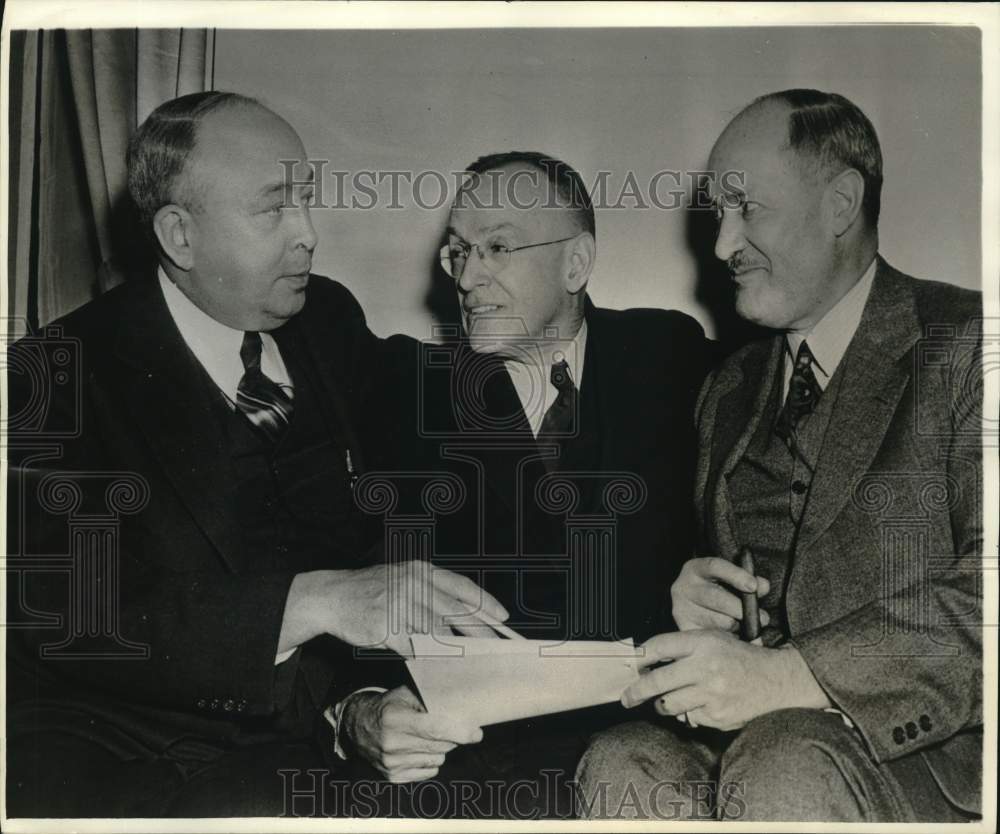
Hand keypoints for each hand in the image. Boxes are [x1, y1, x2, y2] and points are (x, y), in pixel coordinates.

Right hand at [279, 561, 509, 656]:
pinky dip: (431, 659)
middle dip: (482, 632)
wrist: (333, 597)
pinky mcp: (388, 628)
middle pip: (456, 611)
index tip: (504, 618)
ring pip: (439, 632)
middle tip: (499, 648)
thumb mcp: (403, 580)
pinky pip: (416, 648)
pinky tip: (442, 668)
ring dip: (459, 650)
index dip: (486, 604)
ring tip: (475, 663)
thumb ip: (431, 595)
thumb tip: (463, 619)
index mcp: (422, 571)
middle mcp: (414, 584)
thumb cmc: (373, 592)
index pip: (462, 587)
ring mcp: (400, 605)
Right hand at [341, 685, 482, 782]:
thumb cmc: (388, 707)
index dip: (460, 732)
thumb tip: (462, 705)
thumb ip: (430, 699)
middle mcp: (392, 744)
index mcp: (395, 719)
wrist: (358, 727)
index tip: (476, 733)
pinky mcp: (393, 777)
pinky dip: (430, 762)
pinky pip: (428, 772)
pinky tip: (418, 750)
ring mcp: (391, 764)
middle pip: (440, 746)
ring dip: (439, 749)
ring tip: (425, 737)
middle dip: (451, 737)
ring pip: (437, 760)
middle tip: (448, 727)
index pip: (435, 729)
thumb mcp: (404, 695)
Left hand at [623, 631, 829, 731]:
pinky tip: (702, 704)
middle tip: (626, 698)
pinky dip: (690, 713)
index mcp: (702, 642)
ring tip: (669, 699)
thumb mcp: (711, 639)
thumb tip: (645, 663)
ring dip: (663, 704)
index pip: (659, 647)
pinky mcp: (717, 715)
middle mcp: (705, 667)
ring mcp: (711, 693)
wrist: (775, 679)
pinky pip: (689, 718)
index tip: (630, 665)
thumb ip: (681, 647)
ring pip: (668, 705)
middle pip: (656, 681)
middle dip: (636, 692)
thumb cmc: (737, 657)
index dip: (639, 657)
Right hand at [671, 556, 769, 631]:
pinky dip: (730, 639)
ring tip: (747, 627)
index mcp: (695, 568)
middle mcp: (683, 588)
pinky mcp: (685, 631)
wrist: (695, 605)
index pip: (715, 566)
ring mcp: (681, 611)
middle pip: (716, 598)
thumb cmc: (719, 590)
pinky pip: (714, 638)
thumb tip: (763, 586)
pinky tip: (737, 637)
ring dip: (738, 626)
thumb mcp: (731, 580)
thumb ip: (749, 581)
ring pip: (717, 622)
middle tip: (763, 618)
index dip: (735, 575)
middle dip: (742, 609)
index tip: (754, 586)